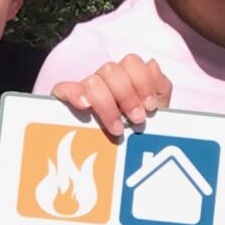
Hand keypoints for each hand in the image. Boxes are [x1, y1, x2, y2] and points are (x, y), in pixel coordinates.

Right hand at [46, 53, 172, 138]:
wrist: (125, 162)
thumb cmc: (141, 134)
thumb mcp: (158, 113)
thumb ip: (161, 88)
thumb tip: (151, 63)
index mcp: (126, 78)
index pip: (132, 62)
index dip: (143, 82)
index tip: (150, 106)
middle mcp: (104, 81)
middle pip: (111, 70)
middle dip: (127, 95)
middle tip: (137, 119)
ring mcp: (84, 90)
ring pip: (92, 81)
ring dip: (107, 104)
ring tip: (117, 129)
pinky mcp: (65, 102)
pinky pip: (63, 88)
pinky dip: (74, 94)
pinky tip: (84, 107)